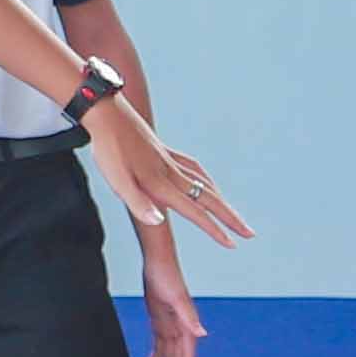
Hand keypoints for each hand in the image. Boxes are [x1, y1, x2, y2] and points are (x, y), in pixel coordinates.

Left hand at [92, 97, 248, 246]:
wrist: (105, 111)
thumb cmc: (107, 148)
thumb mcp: (115, 179)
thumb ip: (138, 203)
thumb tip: (159, 221)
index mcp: (160, 183)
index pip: (194, 211)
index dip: (213, 229)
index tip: (232, 244)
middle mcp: (170, 172)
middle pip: (209, 198)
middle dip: (230, 218)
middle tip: (249, 233)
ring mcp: (169, 159)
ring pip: (204, 183)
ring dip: (222, 200)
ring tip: (233, 215)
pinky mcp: (163, 150)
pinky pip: (194, 167)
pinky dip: (206, 179)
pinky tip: (206, 182)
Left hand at [135, 249, 204, 356]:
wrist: (157, 260)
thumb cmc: (167, 276)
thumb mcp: (176, 298)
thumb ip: (189, 317)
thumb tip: (201, 334)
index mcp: (186, 326)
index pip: (186, 356)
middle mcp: (181, 329)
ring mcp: (170, 326)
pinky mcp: (160, 322)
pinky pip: (158, 347)